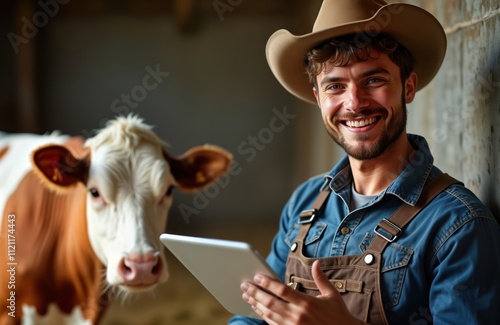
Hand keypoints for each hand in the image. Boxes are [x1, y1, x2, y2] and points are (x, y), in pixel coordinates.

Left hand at [241, 260, 363, 324]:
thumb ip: (321, 278)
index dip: (267, 283)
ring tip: (247, 295)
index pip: (282, 290)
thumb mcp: (332, 295)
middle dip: (255, 293)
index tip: (257, 276)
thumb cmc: (338, 315)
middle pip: (271, 302)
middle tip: (245, 285)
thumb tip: (316, 263)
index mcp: (306, 302)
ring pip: (268, 314)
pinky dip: (263, 316)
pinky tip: (257, 309)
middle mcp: (298, 315)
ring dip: (256, 304)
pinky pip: (272, 324)